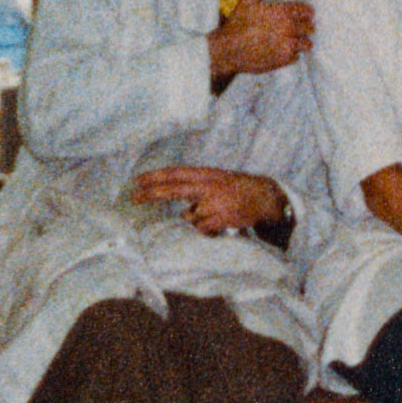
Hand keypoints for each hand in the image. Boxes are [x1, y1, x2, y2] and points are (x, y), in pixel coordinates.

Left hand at [132, 166, 287, 233]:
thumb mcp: (219, 182)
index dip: (155, 177)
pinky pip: (203, 229)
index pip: (176, 174)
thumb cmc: (239, 190)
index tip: (136, 181)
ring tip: (216, 215)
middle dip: (152, 193)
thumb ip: (199, 192)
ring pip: (191, 217)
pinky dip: (208, 229)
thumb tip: (183, 214)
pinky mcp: (222, 218)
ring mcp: (216, 202)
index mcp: (207, 174)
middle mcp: (209, 186)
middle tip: (133, 197)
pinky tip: (220, 223)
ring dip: (197, 219)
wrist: (268, 197)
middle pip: (174, 189)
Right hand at [207, 0, 314, 77]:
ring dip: (302, 41)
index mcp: (284, 13)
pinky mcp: (285, 60)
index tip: (305, 14)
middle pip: (310, 28)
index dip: (307, 12)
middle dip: (306, 27)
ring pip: (307, 44)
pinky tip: (283, 50)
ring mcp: (289, 46)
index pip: (307, 11)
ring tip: (294, 40)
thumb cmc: (238, 23)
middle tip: (300, 28)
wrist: (229, 50)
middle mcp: (290, 29)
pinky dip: (293, 54)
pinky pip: (297, 56)